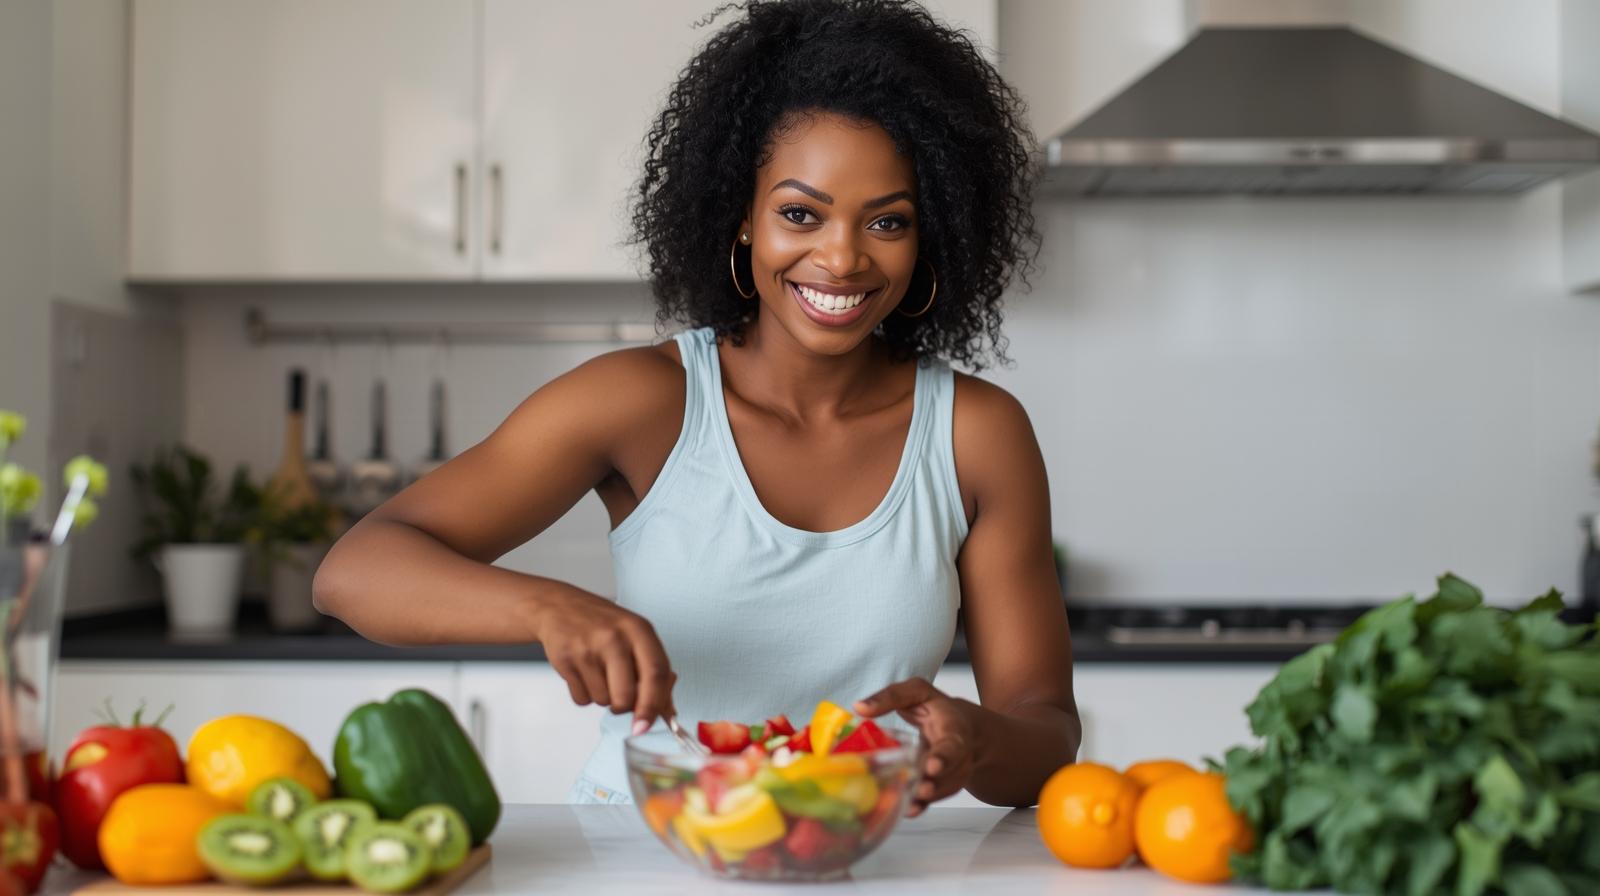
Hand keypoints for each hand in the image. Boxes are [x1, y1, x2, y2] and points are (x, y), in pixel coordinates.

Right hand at [532, 584, 676, 734]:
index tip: (647, 726)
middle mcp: (614, 637)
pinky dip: (584, 694)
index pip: (656, 673)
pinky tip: (583, 672)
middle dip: (624, 708)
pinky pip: (581, 699)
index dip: (655, 705)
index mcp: (639, 630)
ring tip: (598, 672)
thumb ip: (655, 673)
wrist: (559, 607)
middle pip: (626, 696)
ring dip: (603, 697)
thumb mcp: (635, 637)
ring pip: (602, 701)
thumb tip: (668, 713)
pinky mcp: (565, 660)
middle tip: (620, 697)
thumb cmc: (603, 625)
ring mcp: (588, 648)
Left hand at [854, 678, 982, 817]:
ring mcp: (953, 772)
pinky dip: (922, 805)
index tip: (932, 766)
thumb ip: (891, 696)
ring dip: (928, 797)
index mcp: (953, 728)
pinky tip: (908, 810)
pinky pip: (935, 798)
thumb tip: (859, 707)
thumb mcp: (916, 691)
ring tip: (909, 803)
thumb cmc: (935, 707)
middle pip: (951, 772)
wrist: (961, 726)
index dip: (944, 756)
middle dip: (936, 783)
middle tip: (920, 790)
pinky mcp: (943, 785)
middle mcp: (958, 754)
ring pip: (944, 789)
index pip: (953, 743)